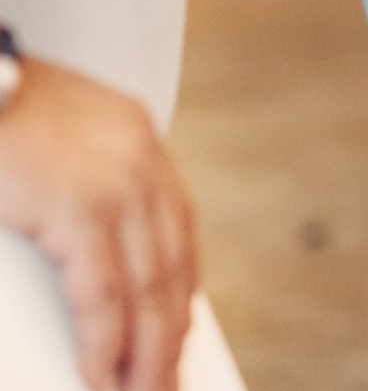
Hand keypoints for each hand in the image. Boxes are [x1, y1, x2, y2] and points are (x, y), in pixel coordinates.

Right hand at [0, 57, 195, 390]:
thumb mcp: (49, 148)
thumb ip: (76, 196)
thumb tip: (80, 263)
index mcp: (136, 142)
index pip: (175, 229)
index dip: (179, 287)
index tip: (178, 329)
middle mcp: (141, 160)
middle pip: (173, 264)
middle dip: (171, 333)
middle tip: (167, 382)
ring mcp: (118, 183)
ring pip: (151, 287)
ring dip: (150, 350)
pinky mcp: (80, 207)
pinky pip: (105, 294)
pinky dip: (108, 343)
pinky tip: (104, 377)